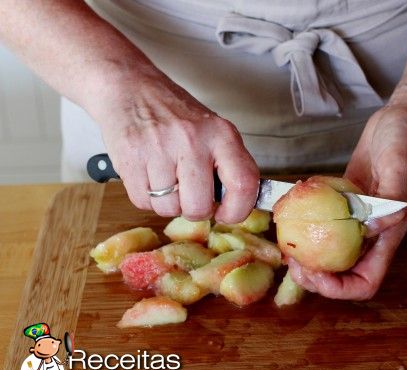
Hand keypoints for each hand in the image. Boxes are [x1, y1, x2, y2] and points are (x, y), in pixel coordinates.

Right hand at [94, 70, 258, 222]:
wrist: (130, 87)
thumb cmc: (175, 114)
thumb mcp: (213, 130)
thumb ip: (228, 164)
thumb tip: (238, 204)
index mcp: (221, 134)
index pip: (243, 184)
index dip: (238, 210)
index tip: (227, 213)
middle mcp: (192, 141)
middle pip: (199, 207)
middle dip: (195, 210)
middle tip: (190, 195)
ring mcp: (159, 150)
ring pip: (169, 209)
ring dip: (168, 203)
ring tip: (166, 179)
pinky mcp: (130, 159)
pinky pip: (143, 202)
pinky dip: (146, 197)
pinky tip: (149, 175)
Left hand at [288, 104, 406, 299]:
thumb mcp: (400, 168)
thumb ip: (390, 201)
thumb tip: (369, 229)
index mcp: (387, 235)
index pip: (365, 282)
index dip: (338, 289)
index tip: (313, 274)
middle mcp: (372, 233)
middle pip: (343, 273)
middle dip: (315, 277)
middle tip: (292, 261)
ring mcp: (358, 218)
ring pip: (331, 250)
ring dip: (309, 255)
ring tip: (287, 242)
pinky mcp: (347, 201)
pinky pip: (325, 221)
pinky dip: (307, 223)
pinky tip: (292, 212)